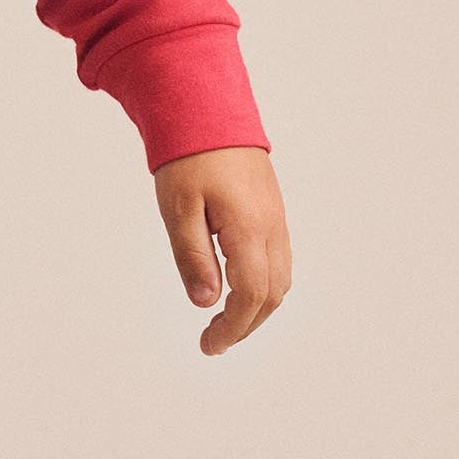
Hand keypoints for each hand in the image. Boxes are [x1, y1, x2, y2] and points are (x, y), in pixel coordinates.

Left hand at [153, 146, 290, 354]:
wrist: (209, 113)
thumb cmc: (188, 158)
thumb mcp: (178, 210)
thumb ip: (193, 258)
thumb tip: (205, 302)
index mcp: (249, 228)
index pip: (251, 295)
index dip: (233, 327)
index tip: (208, 345)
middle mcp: (271, 228)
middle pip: (271, 294)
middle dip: (245, 325)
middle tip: (212, 342)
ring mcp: (276, 220)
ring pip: (280, 280)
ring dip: (255, 308)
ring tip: (223, 323)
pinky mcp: (272, 213)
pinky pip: (278, 261)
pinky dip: (261, 286)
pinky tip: (236, 291)